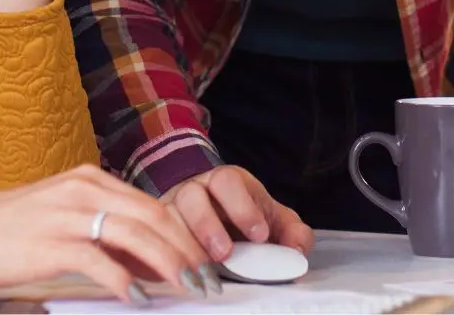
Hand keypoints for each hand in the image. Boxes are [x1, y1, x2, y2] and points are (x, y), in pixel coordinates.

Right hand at [0, 164, 214, 304]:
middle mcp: (85, 190)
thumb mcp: (66, 217)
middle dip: (187, 249)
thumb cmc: (11, 231)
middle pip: (154, 216)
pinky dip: (125, 280)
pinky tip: (140, 297)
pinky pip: (100, 261)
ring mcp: (68, 215)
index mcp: (91, 180)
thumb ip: (106, 232)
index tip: (204, 260)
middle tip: (207, 279)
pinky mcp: (52, 243)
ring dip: (169, 263)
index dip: (185, 233)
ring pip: (136, 235)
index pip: (153, 205)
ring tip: (188, 288)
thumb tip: (148, 261)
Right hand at [160, 165, 315, 259]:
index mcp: (226, 181)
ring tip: (205, 266)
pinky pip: (156, 237)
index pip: (229, 182)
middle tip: (225, 253)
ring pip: (167, 215)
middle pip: (193, 195)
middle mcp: (196, 190)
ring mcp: (173, 208)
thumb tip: (297, 249)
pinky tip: (183, 271)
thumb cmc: (246, 216)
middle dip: (208, 224)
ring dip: (185, 241)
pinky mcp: (159, 229)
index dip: (243, 208)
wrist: (215, 213)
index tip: (259, 235)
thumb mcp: (274, 219)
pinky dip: (168, 254)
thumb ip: (293, 231)